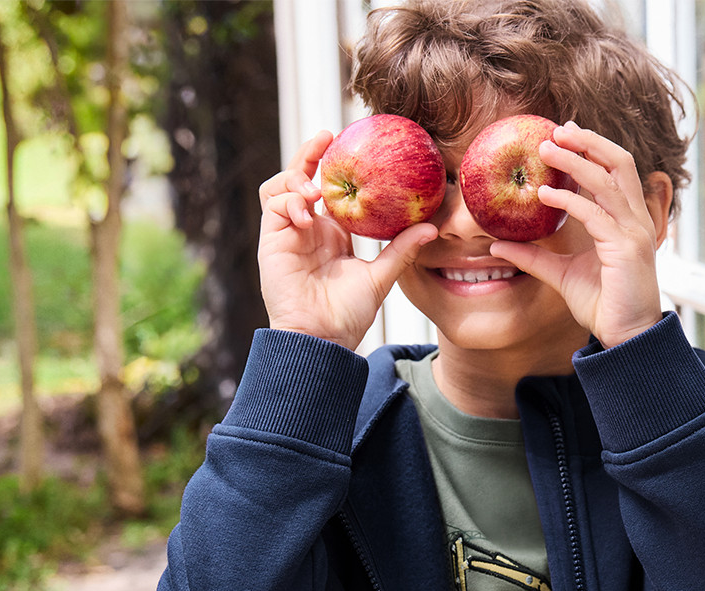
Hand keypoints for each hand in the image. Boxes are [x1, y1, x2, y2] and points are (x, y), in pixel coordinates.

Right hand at [257, 131, 437, 350]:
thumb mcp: (380, 277)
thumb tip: (432, 228)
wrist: (323, 338)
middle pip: (301, 179)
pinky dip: (289, 199)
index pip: (331, 191)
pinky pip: (273, 204)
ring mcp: (288, 234)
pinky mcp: (272, 241)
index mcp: (333, 235)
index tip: (352, 146)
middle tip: (328, 138)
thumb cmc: (350, 314)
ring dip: (295, 176)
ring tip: (316, 188)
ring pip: (280, 186)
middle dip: (309, 155)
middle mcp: (308, 230)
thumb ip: (402, 250)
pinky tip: (308, 210)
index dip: (336, 167)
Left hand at [486, 122, 670, 349]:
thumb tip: (497, 244)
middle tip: (556, 129)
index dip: (592, 147)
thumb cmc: (602, 305)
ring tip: (546, 148)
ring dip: (576, 160)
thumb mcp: (561, 275)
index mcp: (627, 219)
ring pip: (608, 180)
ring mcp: (634, 232)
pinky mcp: (626, 248)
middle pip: (620, 162)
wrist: (626, 336)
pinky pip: (594, 214)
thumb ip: (534, 257)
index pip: (614, 170)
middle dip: (589, 141)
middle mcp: (635, 220)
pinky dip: (568, 200)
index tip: (563, 133)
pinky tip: (543, 195)